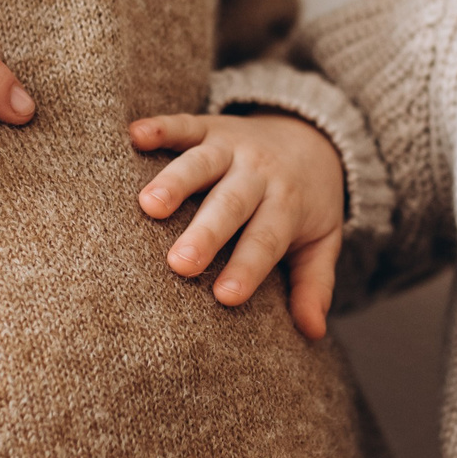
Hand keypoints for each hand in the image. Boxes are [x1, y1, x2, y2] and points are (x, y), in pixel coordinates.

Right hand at [129, 111, 345, 339]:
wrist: (313, 133)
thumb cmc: (306, 201)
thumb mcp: (322, 241)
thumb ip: (315, 284)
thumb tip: (313, 333)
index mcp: (287, 206)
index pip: (266, 240)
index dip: (248, 267)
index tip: (225, 296)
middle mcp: (259, 174)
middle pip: (231, 204)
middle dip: (205, 233)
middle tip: (179, 263)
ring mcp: (232, 147)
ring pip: (202, 164)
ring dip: (175, 181)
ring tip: (149, 206)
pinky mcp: (210, 126)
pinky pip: (185, 124)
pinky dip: (160, 127)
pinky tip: (134, 136)